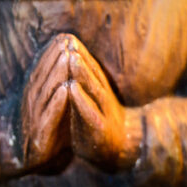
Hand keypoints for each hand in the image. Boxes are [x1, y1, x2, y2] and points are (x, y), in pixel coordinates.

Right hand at [20, 33, 73, 170]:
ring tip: (67, 57)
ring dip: (57, 73)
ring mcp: (35, 116)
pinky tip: (65, 90)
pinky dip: (57, 102)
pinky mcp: (40, 133)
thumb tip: (65, 60)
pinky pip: (49, 114)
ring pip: (47, 90)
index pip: (43, 68)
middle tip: (67, 40)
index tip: (65, 35)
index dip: (53, 52)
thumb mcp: (46, 102)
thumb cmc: (41, 126)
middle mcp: (32, 100)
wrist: (21, 155)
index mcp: (34, 91)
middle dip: (56, 56)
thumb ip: (53, 83)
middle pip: (45, 74)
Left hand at [65, 37, 131, 170]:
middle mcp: (104, 97)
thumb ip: (85, 80)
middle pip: (92, 74)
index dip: (80, 51)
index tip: (66, 36)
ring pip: (93, 89)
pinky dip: (81, 100)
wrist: (120, 150)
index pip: (91, 67)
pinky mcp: (99, 129)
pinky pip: (90, 112)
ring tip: (72, 58)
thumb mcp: (93, 98)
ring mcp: (103, 113)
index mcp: (100, 89)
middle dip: (81, 57)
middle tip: (69, 41)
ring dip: (82, 73)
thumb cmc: (99, 120)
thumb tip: (72, 58)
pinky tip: (72, 89)